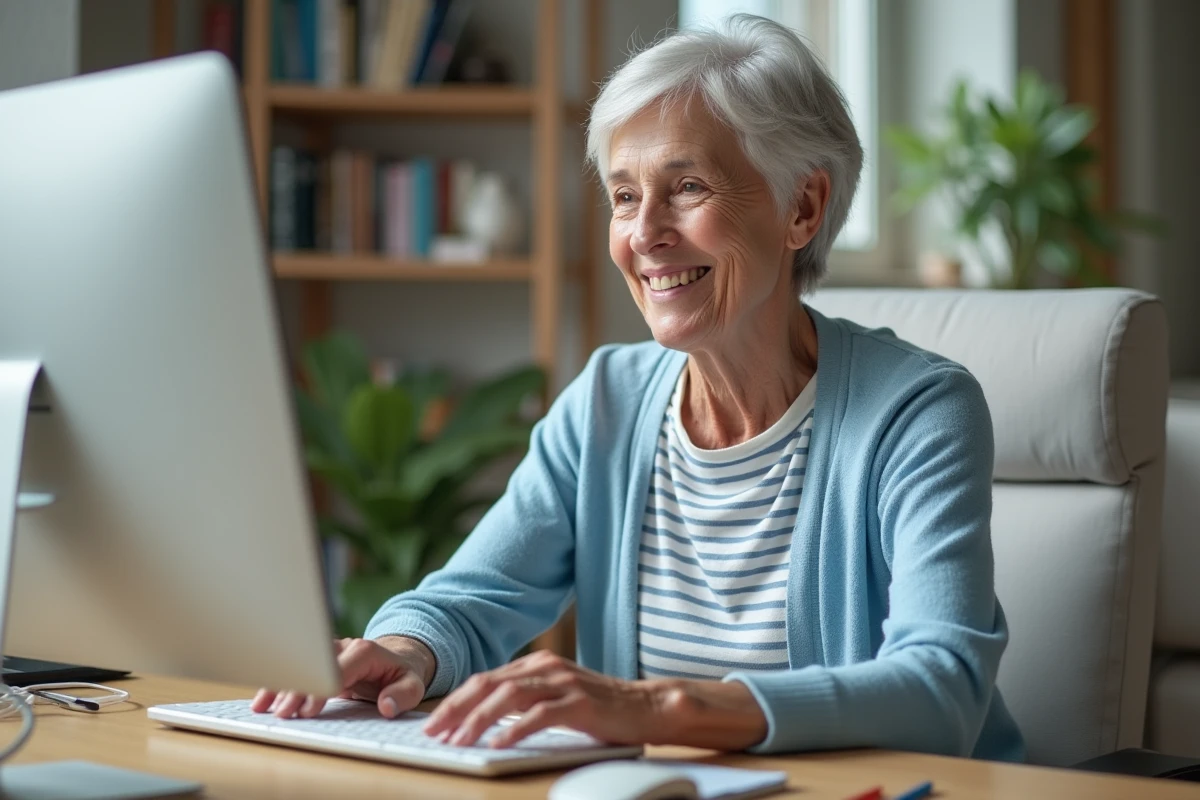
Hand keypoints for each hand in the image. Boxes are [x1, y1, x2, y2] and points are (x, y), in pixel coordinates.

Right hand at [250, 636, 435, 719]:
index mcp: (364, 652)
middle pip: (313, 666)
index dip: (322, 689)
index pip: (338, 670)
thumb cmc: (403, 674)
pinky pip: (296, 668)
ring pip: (299, 665)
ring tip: (263, 707)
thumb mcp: (413, 684)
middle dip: (297, 690)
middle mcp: (343, 648)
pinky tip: (262, 700)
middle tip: (283, 714)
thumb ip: (402, 695)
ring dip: (281, 686)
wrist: (398, 658)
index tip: (308, 710)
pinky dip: (278, 683)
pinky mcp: (318, 661)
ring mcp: (328, 652)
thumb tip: (386, 707)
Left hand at [422, 650, 663, 748]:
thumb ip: (526, 700)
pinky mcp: (579, 703)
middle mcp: (546, 667)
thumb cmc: (600, 708)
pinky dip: (515, 729)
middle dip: (456, 709)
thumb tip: (484, 720)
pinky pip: (540, 715)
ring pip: (509, 697)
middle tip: (434, 733)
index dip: (456, 701)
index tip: (434, 724)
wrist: (646, 706)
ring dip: (478, 720)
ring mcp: (563, 683)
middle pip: (489, 684)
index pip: (485, 679)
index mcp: (537, 663)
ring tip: (459, 742)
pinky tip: (498, 744)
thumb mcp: (556, 696)